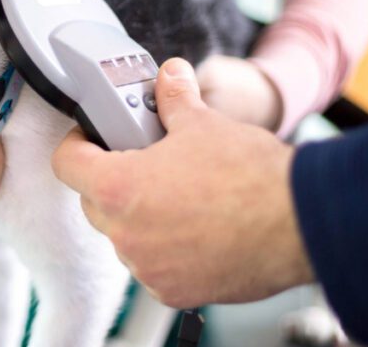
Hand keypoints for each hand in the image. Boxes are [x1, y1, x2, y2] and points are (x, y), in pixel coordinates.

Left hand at [52, 58, 312, 307]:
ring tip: (179, 196)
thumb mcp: (204, 123)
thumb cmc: (251, 176)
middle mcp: (125, 235)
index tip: (95, 137)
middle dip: (112, 179)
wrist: (301, 224)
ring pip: (125, 236)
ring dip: (141, 217)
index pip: (66, 163)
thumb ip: (174, 98)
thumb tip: (170, 76)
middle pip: (94, 201)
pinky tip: (196, 228)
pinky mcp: (174, 291)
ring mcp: (148, 267)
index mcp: (118, 188)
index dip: (78, 143)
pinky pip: (153, 266)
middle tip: (144, 161)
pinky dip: (166, 249)